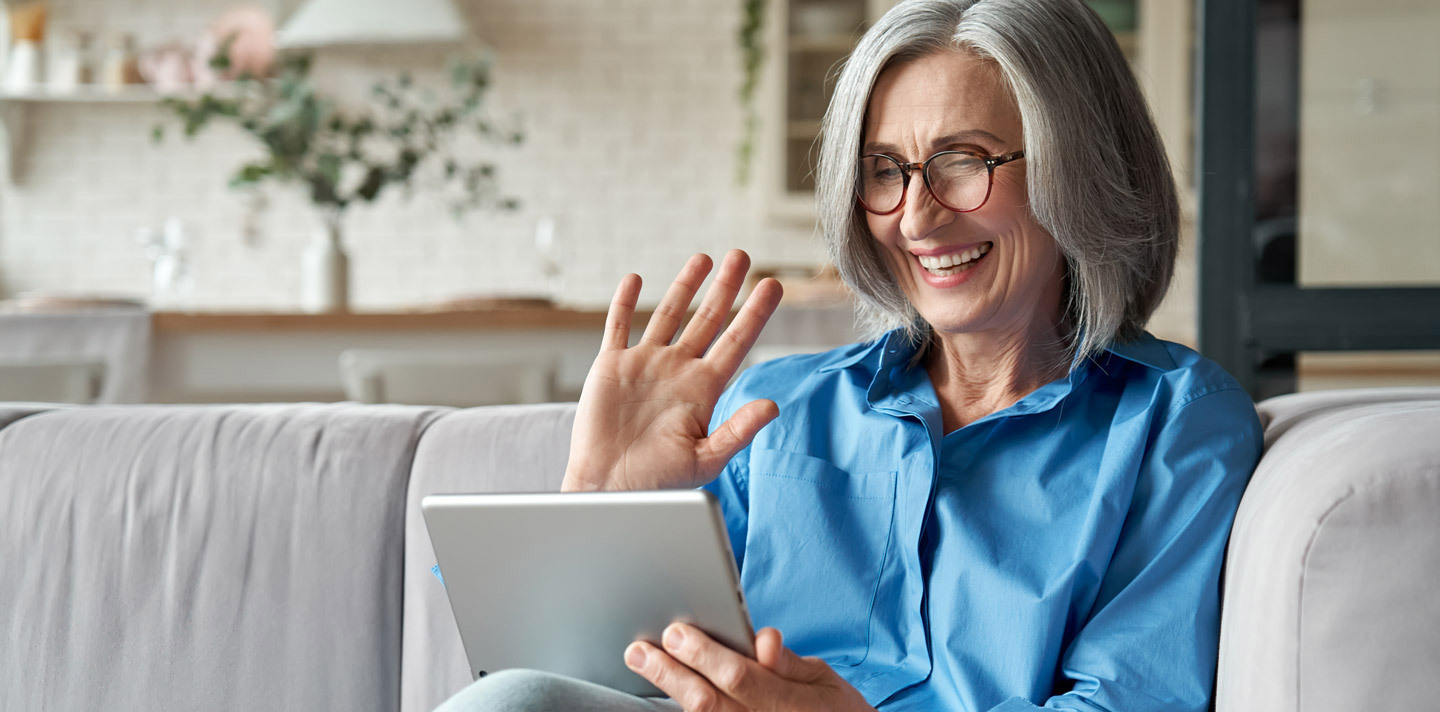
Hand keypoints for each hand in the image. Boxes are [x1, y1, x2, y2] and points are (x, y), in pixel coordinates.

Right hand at [561, 250, 783, 491]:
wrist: (609, 489)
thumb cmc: (659, 482)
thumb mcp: (706, 459)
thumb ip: (738, 430)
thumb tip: (772, 406)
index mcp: (704, 389)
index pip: (736, 341)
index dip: (755, 313)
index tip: (773, 285)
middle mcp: (678, 370)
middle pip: (707, 319)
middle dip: (725, 287)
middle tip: (742, 256)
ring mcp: (645, 365)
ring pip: (668, 314)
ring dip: (684, 286)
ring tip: (702, 258)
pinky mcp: (611, 366)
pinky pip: (618, 326)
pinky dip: (624, 302)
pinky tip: (635, 279)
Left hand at [625, 624, 875, 711]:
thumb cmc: (836, 710)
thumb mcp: (825, 679)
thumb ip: (790, 662)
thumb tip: (764, 641)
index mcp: (791, 704)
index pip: (738, 677)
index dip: (704, 655)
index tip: (675, 633)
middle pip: (708, 703)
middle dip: (670, 673)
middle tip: (640, 651)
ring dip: (669, 691)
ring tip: (645, 664)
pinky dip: (689, 709)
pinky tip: (668, 690)